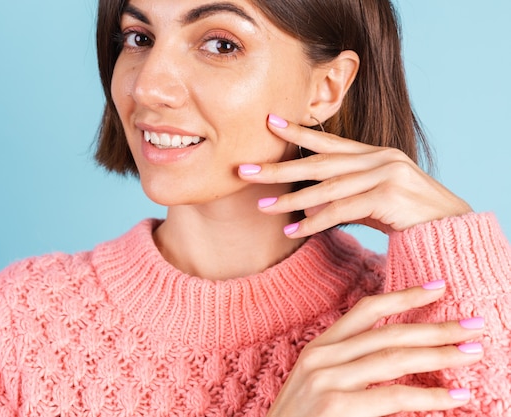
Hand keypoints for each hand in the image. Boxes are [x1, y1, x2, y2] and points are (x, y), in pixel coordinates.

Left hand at [239, 114, 471, 236]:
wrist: (449, 231)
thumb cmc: (407, 215)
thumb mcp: (371, 200)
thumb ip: (342, 196)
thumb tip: (305, 207)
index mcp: (374, 154)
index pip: (330, 141)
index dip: (298, 132)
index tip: (269, 121)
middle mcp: (379, 158)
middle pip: (319, 163)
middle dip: (279, 167)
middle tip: (244, 169)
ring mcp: (385, 175)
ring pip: (326, 187)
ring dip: (290, 200)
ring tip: (261, 206)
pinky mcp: (388, 197)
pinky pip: (342, 210)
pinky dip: (315, 221)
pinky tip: (293, 230)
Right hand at [266, 283, 484, 415]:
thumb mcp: (318, 383)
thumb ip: (351, 365)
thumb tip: (400, 355)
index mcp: (319, 347)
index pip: (366, 310)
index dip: (404, 296)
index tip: (438, 287)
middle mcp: (321, 357)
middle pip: (388, 332)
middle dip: (435, 327)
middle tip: (473, 325)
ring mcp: (326, 381)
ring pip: (394, 359)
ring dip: (439, 355)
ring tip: (471, 353)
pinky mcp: (335, 407)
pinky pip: (394, 397)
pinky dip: (429, 397)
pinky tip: (454, 396)